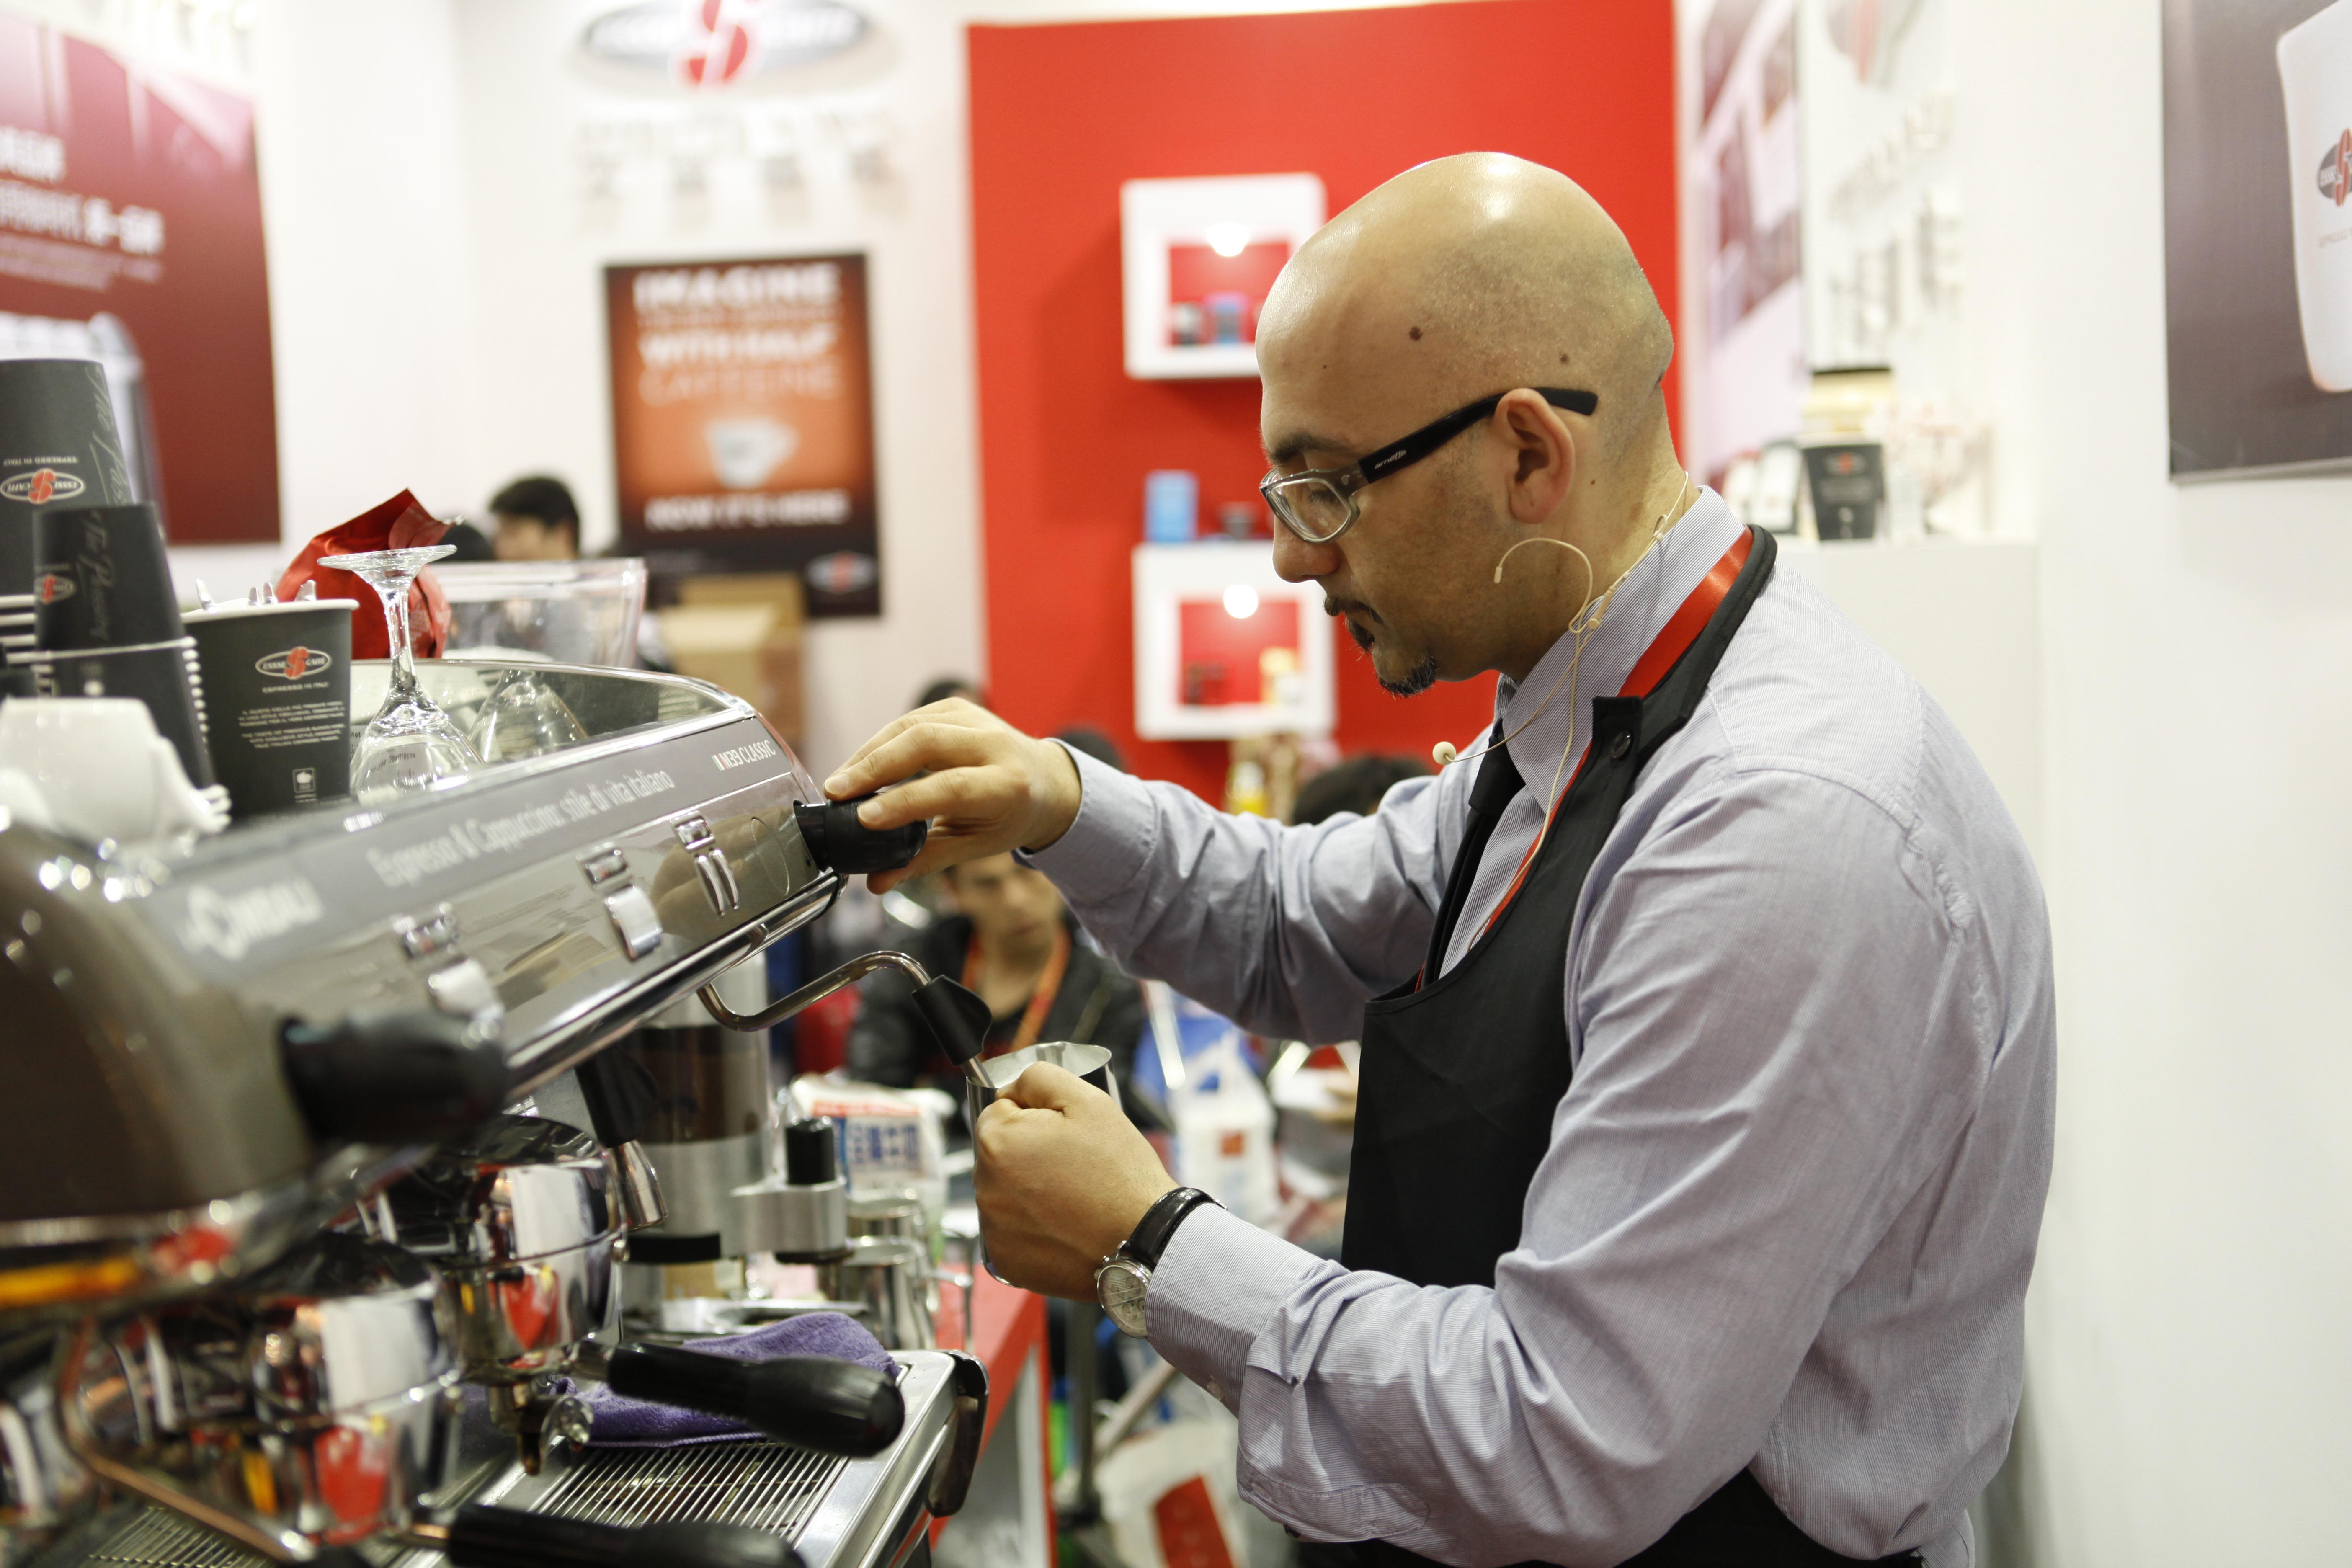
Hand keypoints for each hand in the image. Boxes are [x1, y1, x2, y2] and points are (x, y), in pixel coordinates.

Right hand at [823, 699, 1083, 892]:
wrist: (1045, 781)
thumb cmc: (1009, 818)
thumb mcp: (976, 845)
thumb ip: (926, 861)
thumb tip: (877, 883)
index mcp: (1008, 785)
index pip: (951, 787)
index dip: (904, 801)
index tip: (863, 818)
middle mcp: (995, 744)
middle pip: (926, 743)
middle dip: (874, 767)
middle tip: (836, 793)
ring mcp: (976, 719)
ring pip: (912, 725)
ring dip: (870, 753)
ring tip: (841, 783)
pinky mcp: (958, 708)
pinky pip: (910, 719)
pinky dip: (881, 742)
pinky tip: (860, 764)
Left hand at [974, 1064, 1175, 1299]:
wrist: (1144, 1241)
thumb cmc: (1119, 1172)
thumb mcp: (1088, 1101)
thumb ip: (1039, 1077)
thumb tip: (1010, 1088)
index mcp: (997, 1142)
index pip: (1000, 1110)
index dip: (1035, 1115)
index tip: (1065, 1134)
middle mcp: (984, 1187)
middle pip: (1000, 1152)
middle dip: (1029, 1152)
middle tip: (1073, 1165)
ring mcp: (992, 1229)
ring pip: (1005, 1191)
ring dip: (1028, 1189)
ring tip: (1072, 1197)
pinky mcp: (1004, 1260)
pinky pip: (1011, 1230)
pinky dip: (1032, 1226)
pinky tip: (1064, 1225)